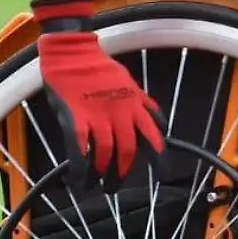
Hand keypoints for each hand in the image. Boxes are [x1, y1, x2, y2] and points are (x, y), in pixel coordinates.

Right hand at [34, 0, 164, 191]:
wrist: (74, 52)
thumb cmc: (99, 66)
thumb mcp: (130, 83)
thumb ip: (141, 102)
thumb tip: (153, 117)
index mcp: (135, 105)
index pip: (153, 135)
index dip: (158, 157)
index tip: (163, 173)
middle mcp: (121, 113)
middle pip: (128, 151)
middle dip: (122, 173)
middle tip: (114, 186)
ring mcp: (98, 115)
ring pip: (106, 153)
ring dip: (101, 172)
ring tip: (95, 185)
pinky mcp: (76, 117)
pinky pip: (80, 148)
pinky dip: (80, 166)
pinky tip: (77, 178)